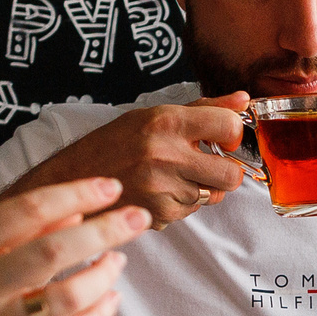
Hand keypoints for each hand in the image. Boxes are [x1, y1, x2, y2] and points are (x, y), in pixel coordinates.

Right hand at [0, 177, 146, 315]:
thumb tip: (72, 208)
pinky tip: (109, 300)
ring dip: (104, 275)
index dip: (76, 193)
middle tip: (137, 218)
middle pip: (55, 249)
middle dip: (107, 229)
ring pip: (68, 295)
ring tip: (118, 262)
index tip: (110, 187)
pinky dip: (98, 315)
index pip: (27, 209)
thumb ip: (13, 234)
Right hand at [1, 95, 253, 229]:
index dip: (233, 134)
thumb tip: (244, 100)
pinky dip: (180, 204)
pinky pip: (190, 212)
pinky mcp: (158, 215)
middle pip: (232, 174)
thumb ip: (203, 108)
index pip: (229, 126)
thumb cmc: (113, 143)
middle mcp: (166, 155)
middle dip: (227, 172)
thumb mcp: (153, 114)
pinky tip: (157, 191)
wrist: (72, 180)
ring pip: (212, 196)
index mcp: (166, 122)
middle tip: (207, 164)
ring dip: (200, 188)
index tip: (223, 138)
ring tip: (170, 176)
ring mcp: (162, 188)